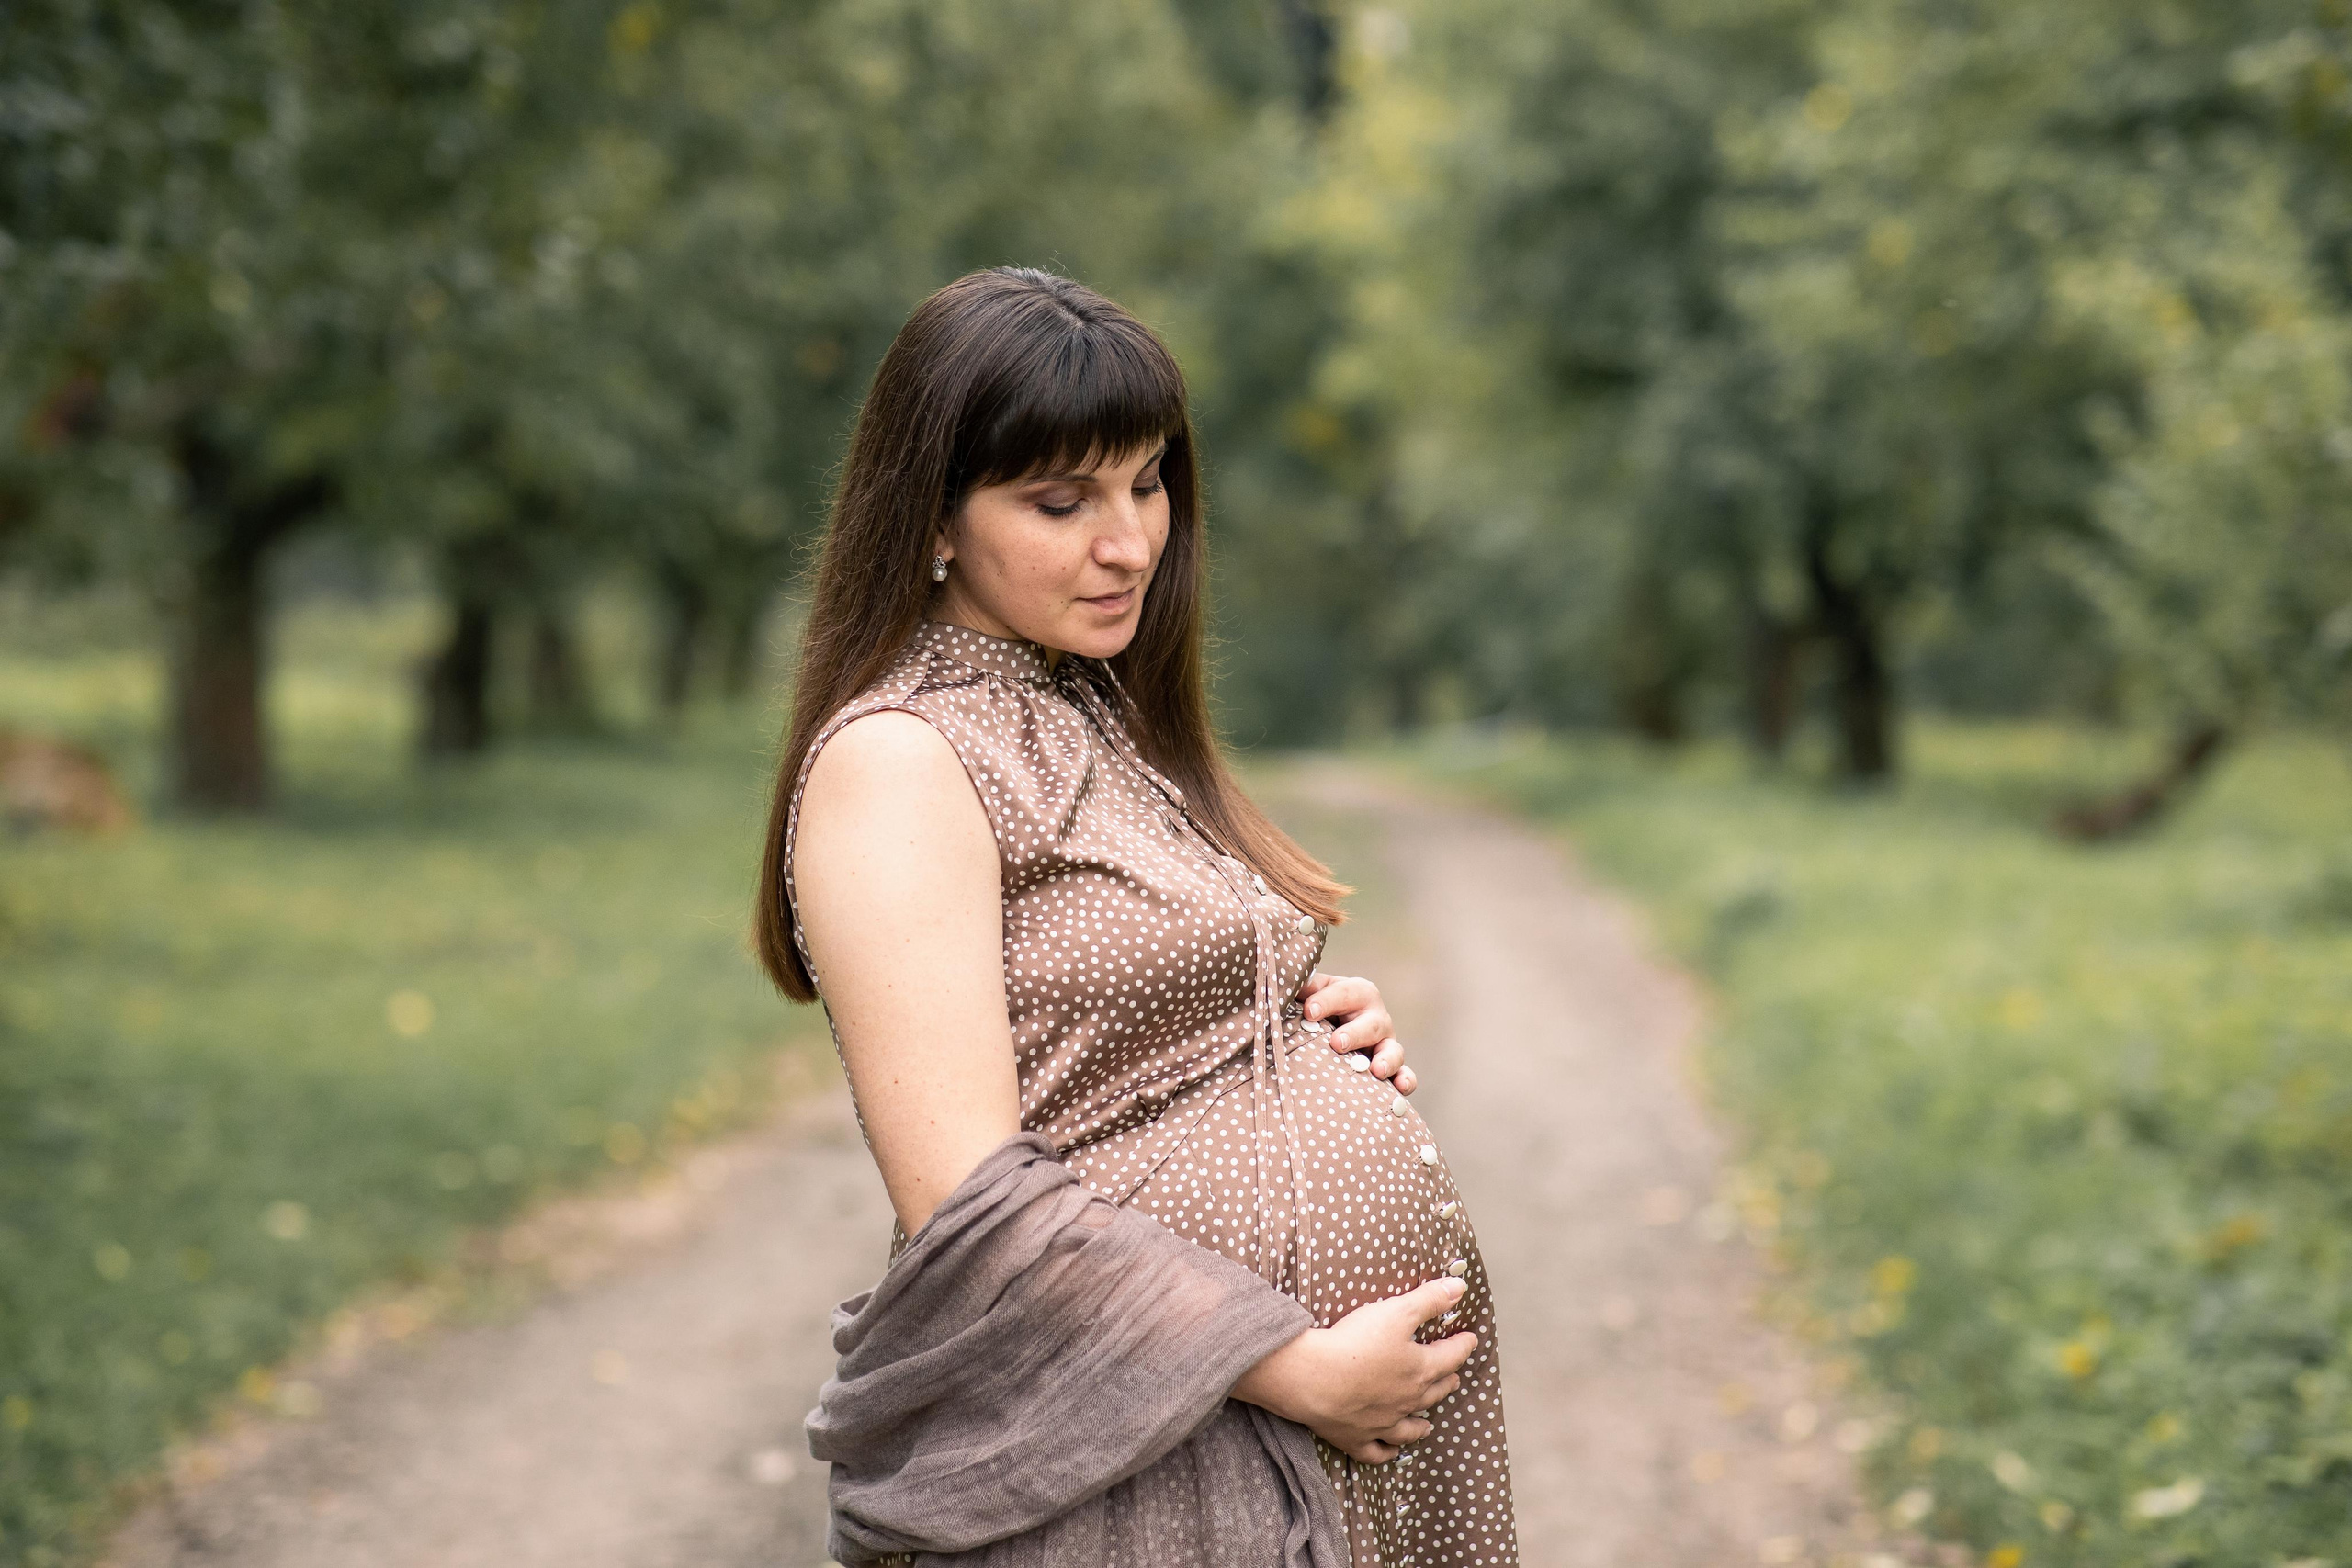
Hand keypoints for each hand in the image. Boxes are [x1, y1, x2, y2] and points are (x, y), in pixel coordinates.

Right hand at [1229, 1278, 1476, 1462]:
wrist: (1314, 1379)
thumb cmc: (1355, 1343)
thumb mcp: (1396, 1311)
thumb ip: (1429, 1300)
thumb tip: (1460, 1287)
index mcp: (1420, 1370)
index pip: (1451, 1356)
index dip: (1462, 1345)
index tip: (1470, 1339)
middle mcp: (1407, 1400)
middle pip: (1434, 1391)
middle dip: (1446, 1382)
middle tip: (1454, 1376)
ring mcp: (1383, 1423)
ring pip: (1410, 1427)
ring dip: (1422, 1424)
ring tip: (1429, 1423)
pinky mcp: (1356, 1438)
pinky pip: (1378, 1451)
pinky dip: (1388, 1451)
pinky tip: (1393, 1450)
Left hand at [1298, 970, 1414, 1094]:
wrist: (1330, 1030)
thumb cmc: (1317, 1010)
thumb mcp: (1311, 994)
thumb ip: (1303, 989)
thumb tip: (1285, 984)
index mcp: (1357, 993)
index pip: (1344, 993)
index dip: (1327, 1002)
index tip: (1309, 1012)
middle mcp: (1376, 1017)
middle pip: (1371, 1024)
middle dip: (1355, 1033)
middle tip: (1337, 1043)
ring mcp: (1386, 1044)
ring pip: (1393, 1050)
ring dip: (1386, 1059)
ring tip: (1376, 1070)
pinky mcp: (1392, 1068)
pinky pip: (1405, 1075)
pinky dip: (1405, 1081)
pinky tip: (1400, 1089)